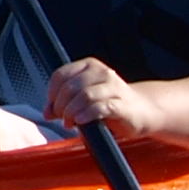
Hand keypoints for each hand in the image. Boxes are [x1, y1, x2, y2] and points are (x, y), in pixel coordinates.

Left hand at [43, 57, 163, 139]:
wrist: (142, 111)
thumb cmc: (110, 104)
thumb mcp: (85, 99)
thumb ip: (65, 103)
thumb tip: (46, 113)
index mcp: (89, 66)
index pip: (61, 75)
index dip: (52, 93)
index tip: (51, 108)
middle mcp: (101, 72)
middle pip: (70, 86)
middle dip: (60, 104)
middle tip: (60, 118)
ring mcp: (113, 87)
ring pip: (84, 95)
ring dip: (71, 111)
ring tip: (69, 123)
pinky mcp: (121, 104)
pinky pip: (99, 107)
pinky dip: (86, 114)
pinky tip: (80, 121)